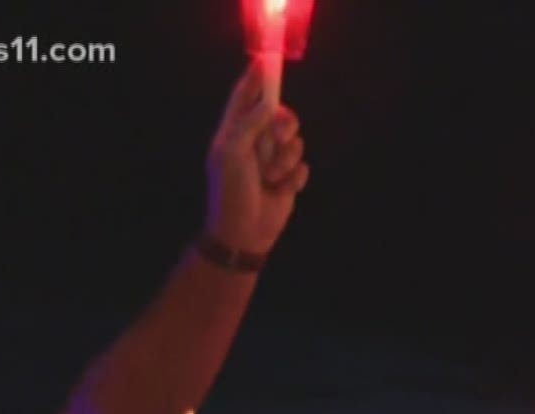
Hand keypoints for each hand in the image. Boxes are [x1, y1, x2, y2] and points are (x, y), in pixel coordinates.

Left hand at [205, 63, 309, 252]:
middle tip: (277, 137)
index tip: (268, 61)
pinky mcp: (289, 178)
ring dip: (285, 160)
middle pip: (280, 115)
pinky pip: (303, 166)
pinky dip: (294, 179)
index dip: (256, 78)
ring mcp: (273, 160)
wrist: (244, 232)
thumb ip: (250, 124)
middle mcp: (254, 141)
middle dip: (282, 125)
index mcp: (234, 131)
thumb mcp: (233, 152)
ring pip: (295, 142)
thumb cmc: (231, 191)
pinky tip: (280, 190)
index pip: (245, 96)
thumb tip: (269, 103)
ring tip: (271, 178)